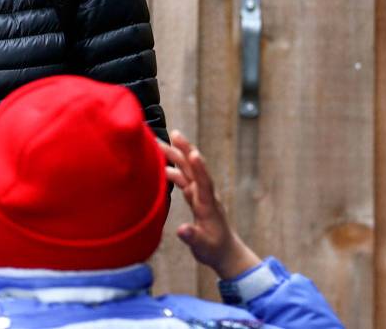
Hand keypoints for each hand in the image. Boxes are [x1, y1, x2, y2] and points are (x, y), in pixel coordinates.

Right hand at [160, 130, 261, 279]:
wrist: (225, 252)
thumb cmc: (215, 250)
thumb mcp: (203, 247)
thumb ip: (193, 238)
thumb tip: (182, 230)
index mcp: (208, 205)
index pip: (204, 183)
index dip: (199, 168)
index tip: (193, 152)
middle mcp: (205, 195)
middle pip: (194, 169)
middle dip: (184, 150)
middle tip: (174, 133)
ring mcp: (200, 195)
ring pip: (187, 171)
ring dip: (176, 156)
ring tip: (160, 144)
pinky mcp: (195, 198)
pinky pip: (184, 179)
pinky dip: (174, 170)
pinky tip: (163, 166)